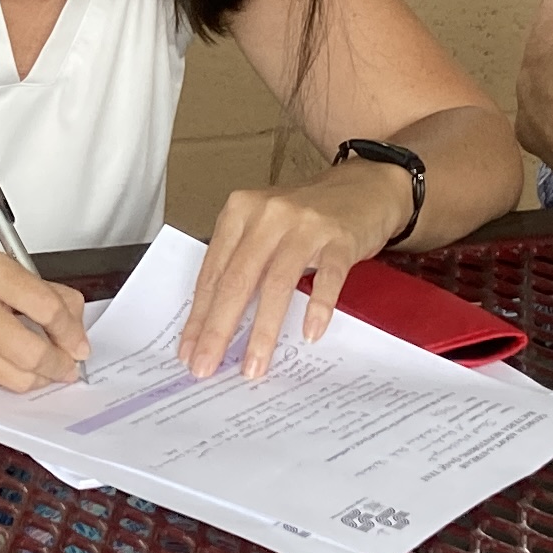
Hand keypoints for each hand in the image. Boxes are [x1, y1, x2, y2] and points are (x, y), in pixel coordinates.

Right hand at [0, 248, 89, 390]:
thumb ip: (38, 289)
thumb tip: (75, 320)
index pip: (46, 306)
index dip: (71, 331)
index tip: (79, 342)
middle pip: (32, 350)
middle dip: (58, 364)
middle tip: (68, 364)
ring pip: (15, 376)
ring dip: (39, 378)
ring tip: (45, 370)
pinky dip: (10, 378)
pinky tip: (12, 367)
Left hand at [182, 163, 401, 379]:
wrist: (364, 186)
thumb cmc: (306, 216)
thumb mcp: (264, 229)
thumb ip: (241, 264)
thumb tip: (215, 323)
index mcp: (240, 212)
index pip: (213, 273)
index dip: (199, 316)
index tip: (188, 351)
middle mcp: (268, 215)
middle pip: (237, 280)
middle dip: (219, 329)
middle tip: (207, 366)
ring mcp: (306, 225)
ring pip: (277, 283)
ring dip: (263, 330)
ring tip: (255, 365)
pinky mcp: (340, 238)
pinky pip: (328, 277)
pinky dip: (318, 307)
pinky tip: (309, 334)